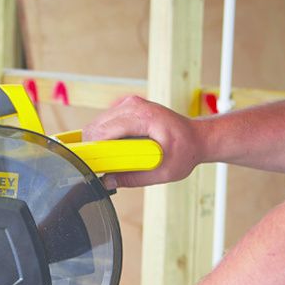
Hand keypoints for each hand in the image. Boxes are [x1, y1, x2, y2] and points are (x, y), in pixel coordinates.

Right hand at [83, 95, 205, 187]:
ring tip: (106, 159)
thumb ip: (134, 179)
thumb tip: (107, 181)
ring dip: (96, 142)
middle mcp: (135, 106)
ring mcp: (129, 103)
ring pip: (96, 124)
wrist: (197, 137)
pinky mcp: (126, 106)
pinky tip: (112, 148)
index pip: (105, 131)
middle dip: (92, 148)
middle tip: (97, 167)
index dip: (92, 149)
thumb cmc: (185, 151)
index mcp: (146, 118)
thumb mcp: (164, 172)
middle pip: (96, 126)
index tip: (87, 165)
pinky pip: (103, 122)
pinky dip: (102, 136)